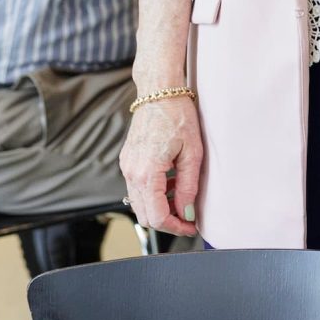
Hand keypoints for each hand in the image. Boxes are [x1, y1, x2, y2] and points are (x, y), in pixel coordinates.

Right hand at [120, 94, 203, 236]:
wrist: (159, 92)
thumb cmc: (178, 116)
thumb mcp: (192, 153)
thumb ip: (188, 187)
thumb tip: (187, 213)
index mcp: (147, 173)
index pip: (156, 217)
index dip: (176, 227)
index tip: (192, 226)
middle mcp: (131, 173)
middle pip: (145, 216)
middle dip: (167, 221)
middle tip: (189, 217)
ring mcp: (127, 168)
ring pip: (140, 204)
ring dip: (160, 208)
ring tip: (182, 197)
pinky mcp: (127, 162)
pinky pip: (138, 188)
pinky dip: (153, 194)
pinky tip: (171, 183)